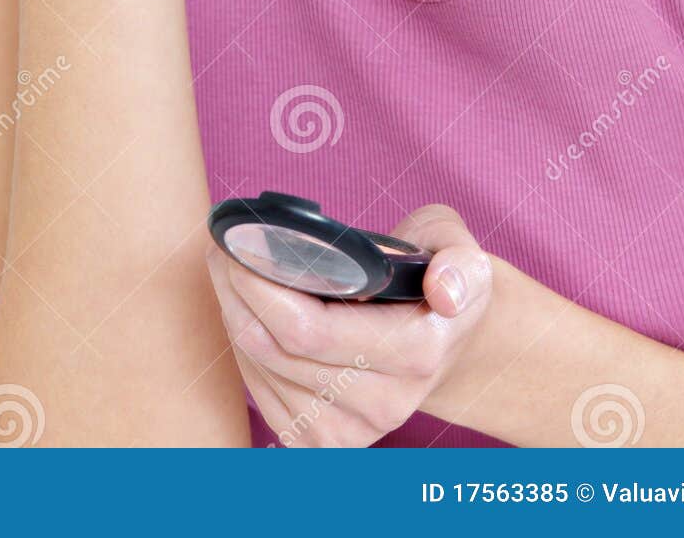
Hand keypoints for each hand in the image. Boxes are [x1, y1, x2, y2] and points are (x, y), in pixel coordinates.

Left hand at [206, 203, 493, 446]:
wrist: (446, 343)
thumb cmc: (439, 282)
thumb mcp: (461, 252)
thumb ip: (459, 266)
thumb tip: (444, 292)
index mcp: (415, 353)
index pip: (310, 331)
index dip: (261, 287)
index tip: (239, 242)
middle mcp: (384, 404)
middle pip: (275, 349)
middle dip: (237, 290)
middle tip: (222, 245)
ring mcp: (352, 432)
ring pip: (260, 370)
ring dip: (233, 314)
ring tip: (228, 267)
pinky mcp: (322, 441)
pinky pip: (259, 394)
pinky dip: (242, 347)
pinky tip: (244, 310)